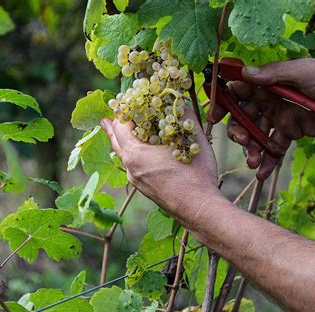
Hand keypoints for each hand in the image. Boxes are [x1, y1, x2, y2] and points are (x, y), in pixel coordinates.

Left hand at [101, 110, 218, 218]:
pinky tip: (145, 148)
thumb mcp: (193, 141)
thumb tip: (180, 100)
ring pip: (124, 153)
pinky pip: (133, 164)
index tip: (129, 99)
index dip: (124, 109)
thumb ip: (185, 117)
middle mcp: (130, 167)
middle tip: (119, 109)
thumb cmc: (196, 176)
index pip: (119, 125)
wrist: (198, 209)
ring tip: (129, 126)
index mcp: (136, 154)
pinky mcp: (143, 188)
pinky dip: (135, 151)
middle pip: (116, 139)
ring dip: (127, 138)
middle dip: (118, 123)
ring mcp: (135, 180)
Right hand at [209, 58, 314, 179]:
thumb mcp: (301, 72)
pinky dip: (267, 160)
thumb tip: (245, 73)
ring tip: (253, 162)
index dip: (224, 102)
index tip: (215, 116)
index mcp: (268, 82)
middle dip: (238, 131)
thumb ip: (274, 74)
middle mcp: (268, 100)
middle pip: (243, 117)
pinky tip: (261, 173)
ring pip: (256, 135)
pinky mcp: (288, 132)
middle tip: (242, 142)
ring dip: (251, 149)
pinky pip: (273, 148)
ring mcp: (277, 117)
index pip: (239, 91)